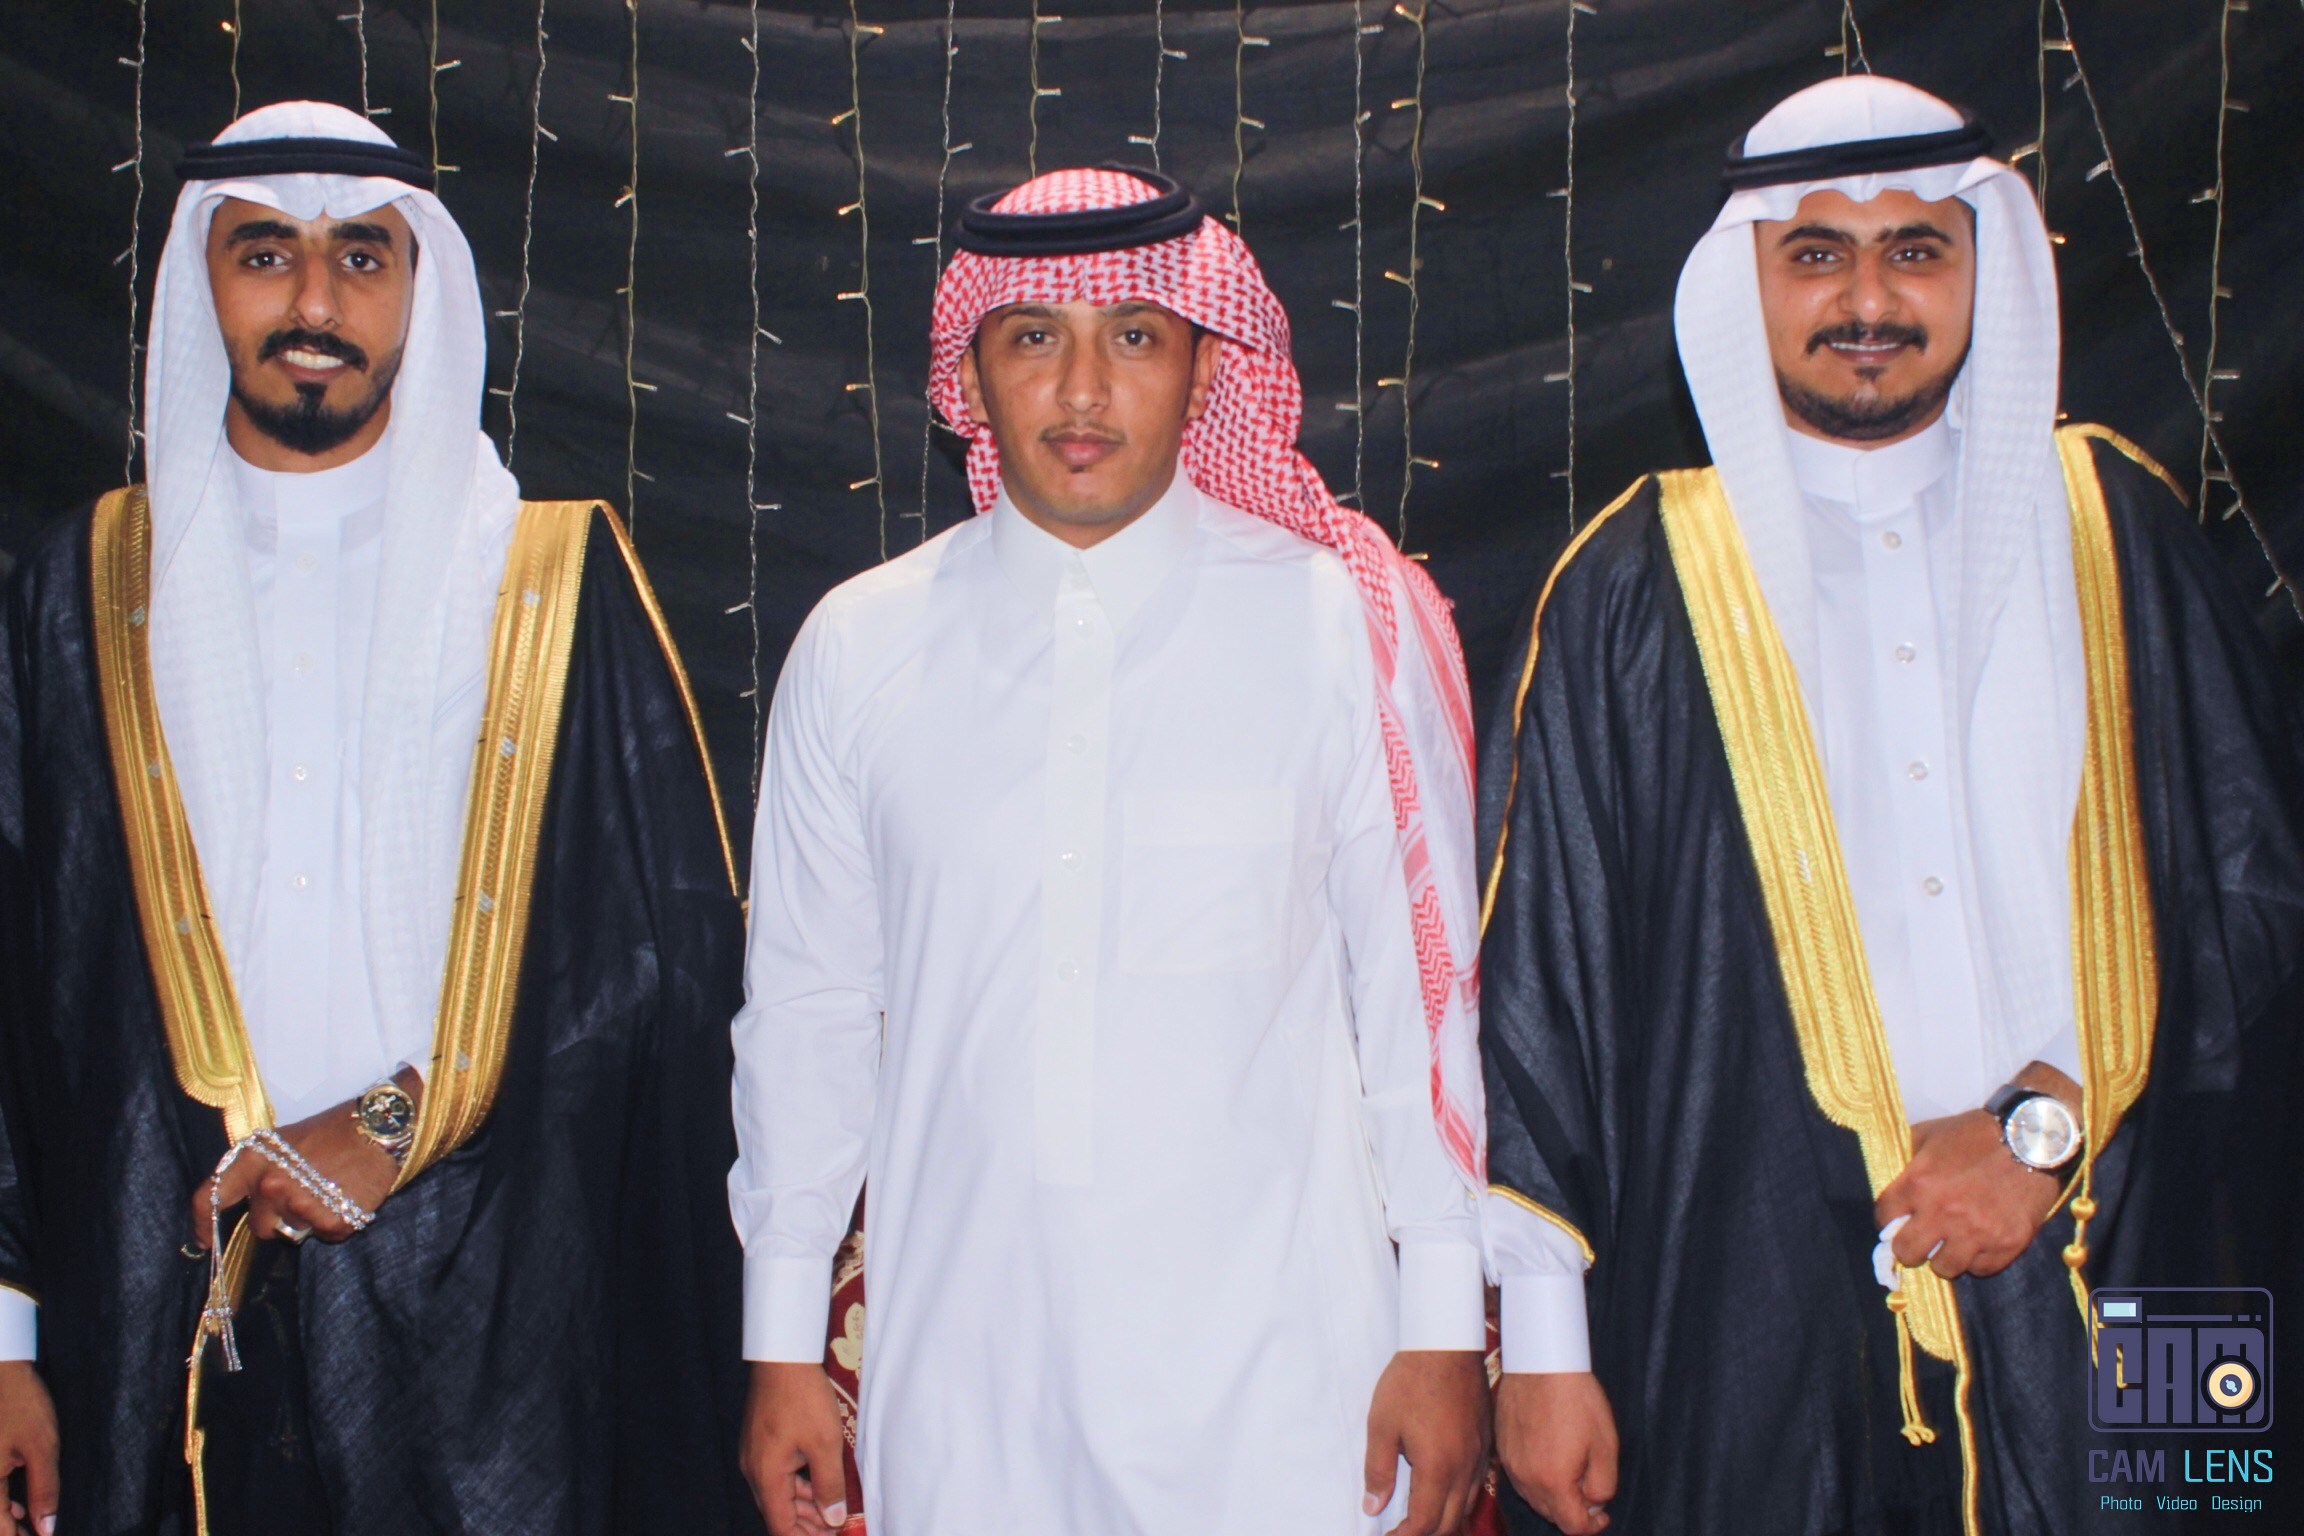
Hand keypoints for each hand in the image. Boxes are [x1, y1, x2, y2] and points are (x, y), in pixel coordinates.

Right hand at [0, 1360, 56, 1535]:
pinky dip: (2, 1505)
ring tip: (31, 1527)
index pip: (0, 1529)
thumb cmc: (21, 1404)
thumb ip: (44, 1489)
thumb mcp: (41, 1447)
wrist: (1, 1369)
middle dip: (14, 1532)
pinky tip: (19, 1508)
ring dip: (7, 1522)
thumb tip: (47, 1528)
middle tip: (39, 1535)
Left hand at [189, 1067, 417, 1249]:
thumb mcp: (285, 1140)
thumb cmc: (333, 1131)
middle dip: (279, 1218)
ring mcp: (300, 1203)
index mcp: (254, 1159)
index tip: (202, 1242)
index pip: (214, 1196)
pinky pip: (326, 1235)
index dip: (203, 1224)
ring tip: (331, 1191)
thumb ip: (259, 1170)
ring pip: (295, 1232)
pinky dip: (337, 1222)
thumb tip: (246, 1204)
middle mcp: (271, 1183)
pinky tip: (349, 1197)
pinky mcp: (331, 1219)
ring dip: (310, 1220)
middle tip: (306, 1193)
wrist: (381, 1126)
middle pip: (261, 1227)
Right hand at [741, 1361, 849, 1535]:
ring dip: (803, 1505)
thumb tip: (834, 1519)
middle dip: (806, 1525)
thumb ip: (830, 1486)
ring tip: (831, 1511)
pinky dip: (797, 1484)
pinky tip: (817, 1483)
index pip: (780, 1526)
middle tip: (835, 1526)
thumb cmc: (803, 1397)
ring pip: (778, 1493)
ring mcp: (754, 1455)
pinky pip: (777, 1474)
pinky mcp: (760, 1442)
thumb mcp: (825, 1444)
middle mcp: (754, 1470)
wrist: (782, 1357)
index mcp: (766, 1476)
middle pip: (777, 1512)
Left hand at [1362, 1349, 1488, 1535]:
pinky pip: (1475, 1486)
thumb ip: (1377, 1471)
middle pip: (1450, 1523)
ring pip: (1466, 1507)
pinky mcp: (1484, 1443)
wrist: (1446, 1345)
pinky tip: (1442, 1494)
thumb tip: (1373, 1507)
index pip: (1424, 1524)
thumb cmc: (1410, 1382)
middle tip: (1400, 1533)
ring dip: (1444, 1522)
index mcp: (1438, 1468)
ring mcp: (1478, 1456)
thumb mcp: (1381, 1425)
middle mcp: (1464, 1469)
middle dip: (1425, 1535)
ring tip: (1420, 1520)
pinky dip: (1459, 1501)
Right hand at [1495, 1371, 1615, 1534]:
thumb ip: (1603, 1485)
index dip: (1593, 1526)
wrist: (1540, 1362)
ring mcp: (1510, 1464)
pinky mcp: (1501, 1447)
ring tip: (1570, 1467)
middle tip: (1589, 1484)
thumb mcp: (1606, 1445)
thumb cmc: (1576, 1400)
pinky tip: (1549, 1453)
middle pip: (1551, 1515)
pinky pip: (1520, 1477)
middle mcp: (1526, 1479)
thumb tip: (1594, 1502)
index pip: (1572, 1527)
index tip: (1603, 1513)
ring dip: (1554, 1494)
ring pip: (1534, 1497)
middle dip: (1573, 1509)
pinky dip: (1537, 1477)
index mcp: (1553, 1482)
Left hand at [1873, 1064, 2075, 1280]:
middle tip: (1920, 1239)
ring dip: (1945, 1256)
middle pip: (1907, 1253)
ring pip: (1945, 1269)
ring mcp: (1977, 1232)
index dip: (1888, 1220)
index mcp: (1919, 1184)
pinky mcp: (2007, 1244)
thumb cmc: (1977, 1133)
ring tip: (1952, 1241)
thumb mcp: (1930, 1134)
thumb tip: (1887, 1177)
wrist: (2033, 1139)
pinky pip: (1981, 1269)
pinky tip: (1980, 1242)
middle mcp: (1944, 1213)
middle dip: (1909, 1247)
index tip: (1897, 1220)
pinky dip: (1978, 1259)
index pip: (1884, 1218)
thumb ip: (1904, 1157)